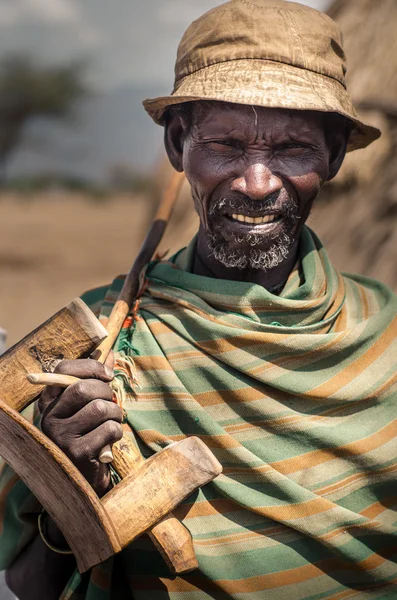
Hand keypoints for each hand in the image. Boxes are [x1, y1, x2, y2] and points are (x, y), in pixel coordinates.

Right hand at [39, 352, 122, 496]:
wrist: (85, 481)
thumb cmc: (89, 435)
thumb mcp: (87, 406)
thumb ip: (96, 378)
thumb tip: (109, 351)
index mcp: (48, 403)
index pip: (62, 369)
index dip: (90, 366)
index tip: (107, 374)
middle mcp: (49, 419)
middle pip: (83, 388)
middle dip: (106, 392)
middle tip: (112, 403)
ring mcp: (60, 437)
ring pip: (100, 408)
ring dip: (116, 414)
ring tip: (113, 423)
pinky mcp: (77, 454)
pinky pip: (109, 429)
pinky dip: (117, 432)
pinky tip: (110, 441)